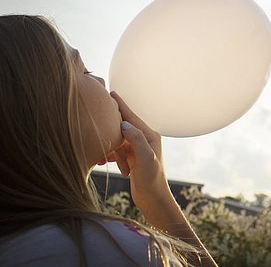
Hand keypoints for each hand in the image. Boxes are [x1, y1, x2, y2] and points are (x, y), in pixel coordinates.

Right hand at [104, 91, 171, 211]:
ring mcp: (138, 149)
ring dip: (108, 147)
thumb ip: (137, 140)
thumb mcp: (145, 159)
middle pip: (123, 126)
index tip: (110, 93)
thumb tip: (123, 123)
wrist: (153, 200)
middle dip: (109, 125)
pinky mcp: (132, 159)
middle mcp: (144, 140)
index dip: (120, 105)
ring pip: (117, 140)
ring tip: (99, 156)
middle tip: (94, 116)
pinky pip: (116, 151)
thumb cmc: (152, 180)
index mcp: (150, 136)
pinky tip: (100, 163)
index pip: (131, 117)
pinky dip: (109, 155)